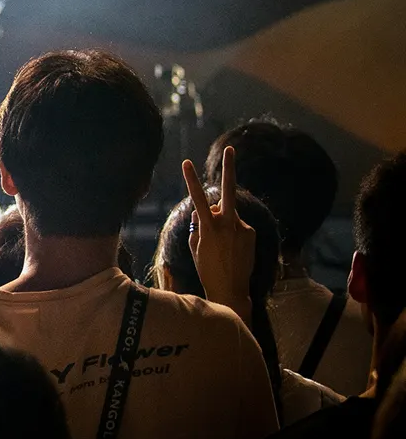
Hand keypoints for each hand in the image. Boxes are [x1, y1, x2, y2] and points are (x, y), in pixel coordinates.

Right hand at [183, 147, 255, 314]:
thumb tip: (204, 210)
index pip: (198, 198)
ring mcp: (242, 227)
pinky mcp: (251, 233)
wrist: (230, 288)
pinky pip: (237, 225)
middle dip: (229, 168)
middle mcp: (228, 223)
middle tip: (230, 149)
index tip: (186, 162)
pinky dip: (231, 232)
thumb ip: (199, 224)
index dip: (191, 179)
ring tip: (220, 245)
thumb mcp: (195, 245)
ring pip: (228, 213)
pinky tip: (230, 249)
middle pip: (228, 190)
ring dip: (222, 220)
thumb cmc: (206, 267)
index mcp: (209, 227)